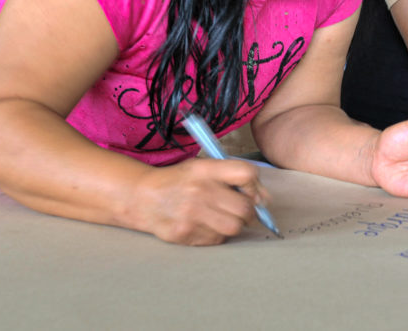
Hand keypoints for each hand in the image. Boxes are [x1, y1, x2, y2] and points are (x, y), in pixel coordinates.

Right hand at [128, 157, 267, 245]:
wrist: (142, 198)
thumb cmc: (179, 181)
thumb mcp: (203, 167)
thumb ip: (233, 176)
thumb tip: (264, 199)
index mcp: (205, 168)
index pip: (246, 174)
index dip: (255, 186)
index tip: (252, 192)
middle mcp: (200, 191)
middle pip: (246, 207)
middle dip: (249, 211)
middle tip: (240, 211)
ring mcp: (192, 215)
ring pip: (234, 227)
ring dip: (235, 225)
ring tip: (223, 218)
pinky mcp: (186, 234)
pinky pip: (218, 239)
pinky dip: (218, 235)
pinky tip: (206, 225)